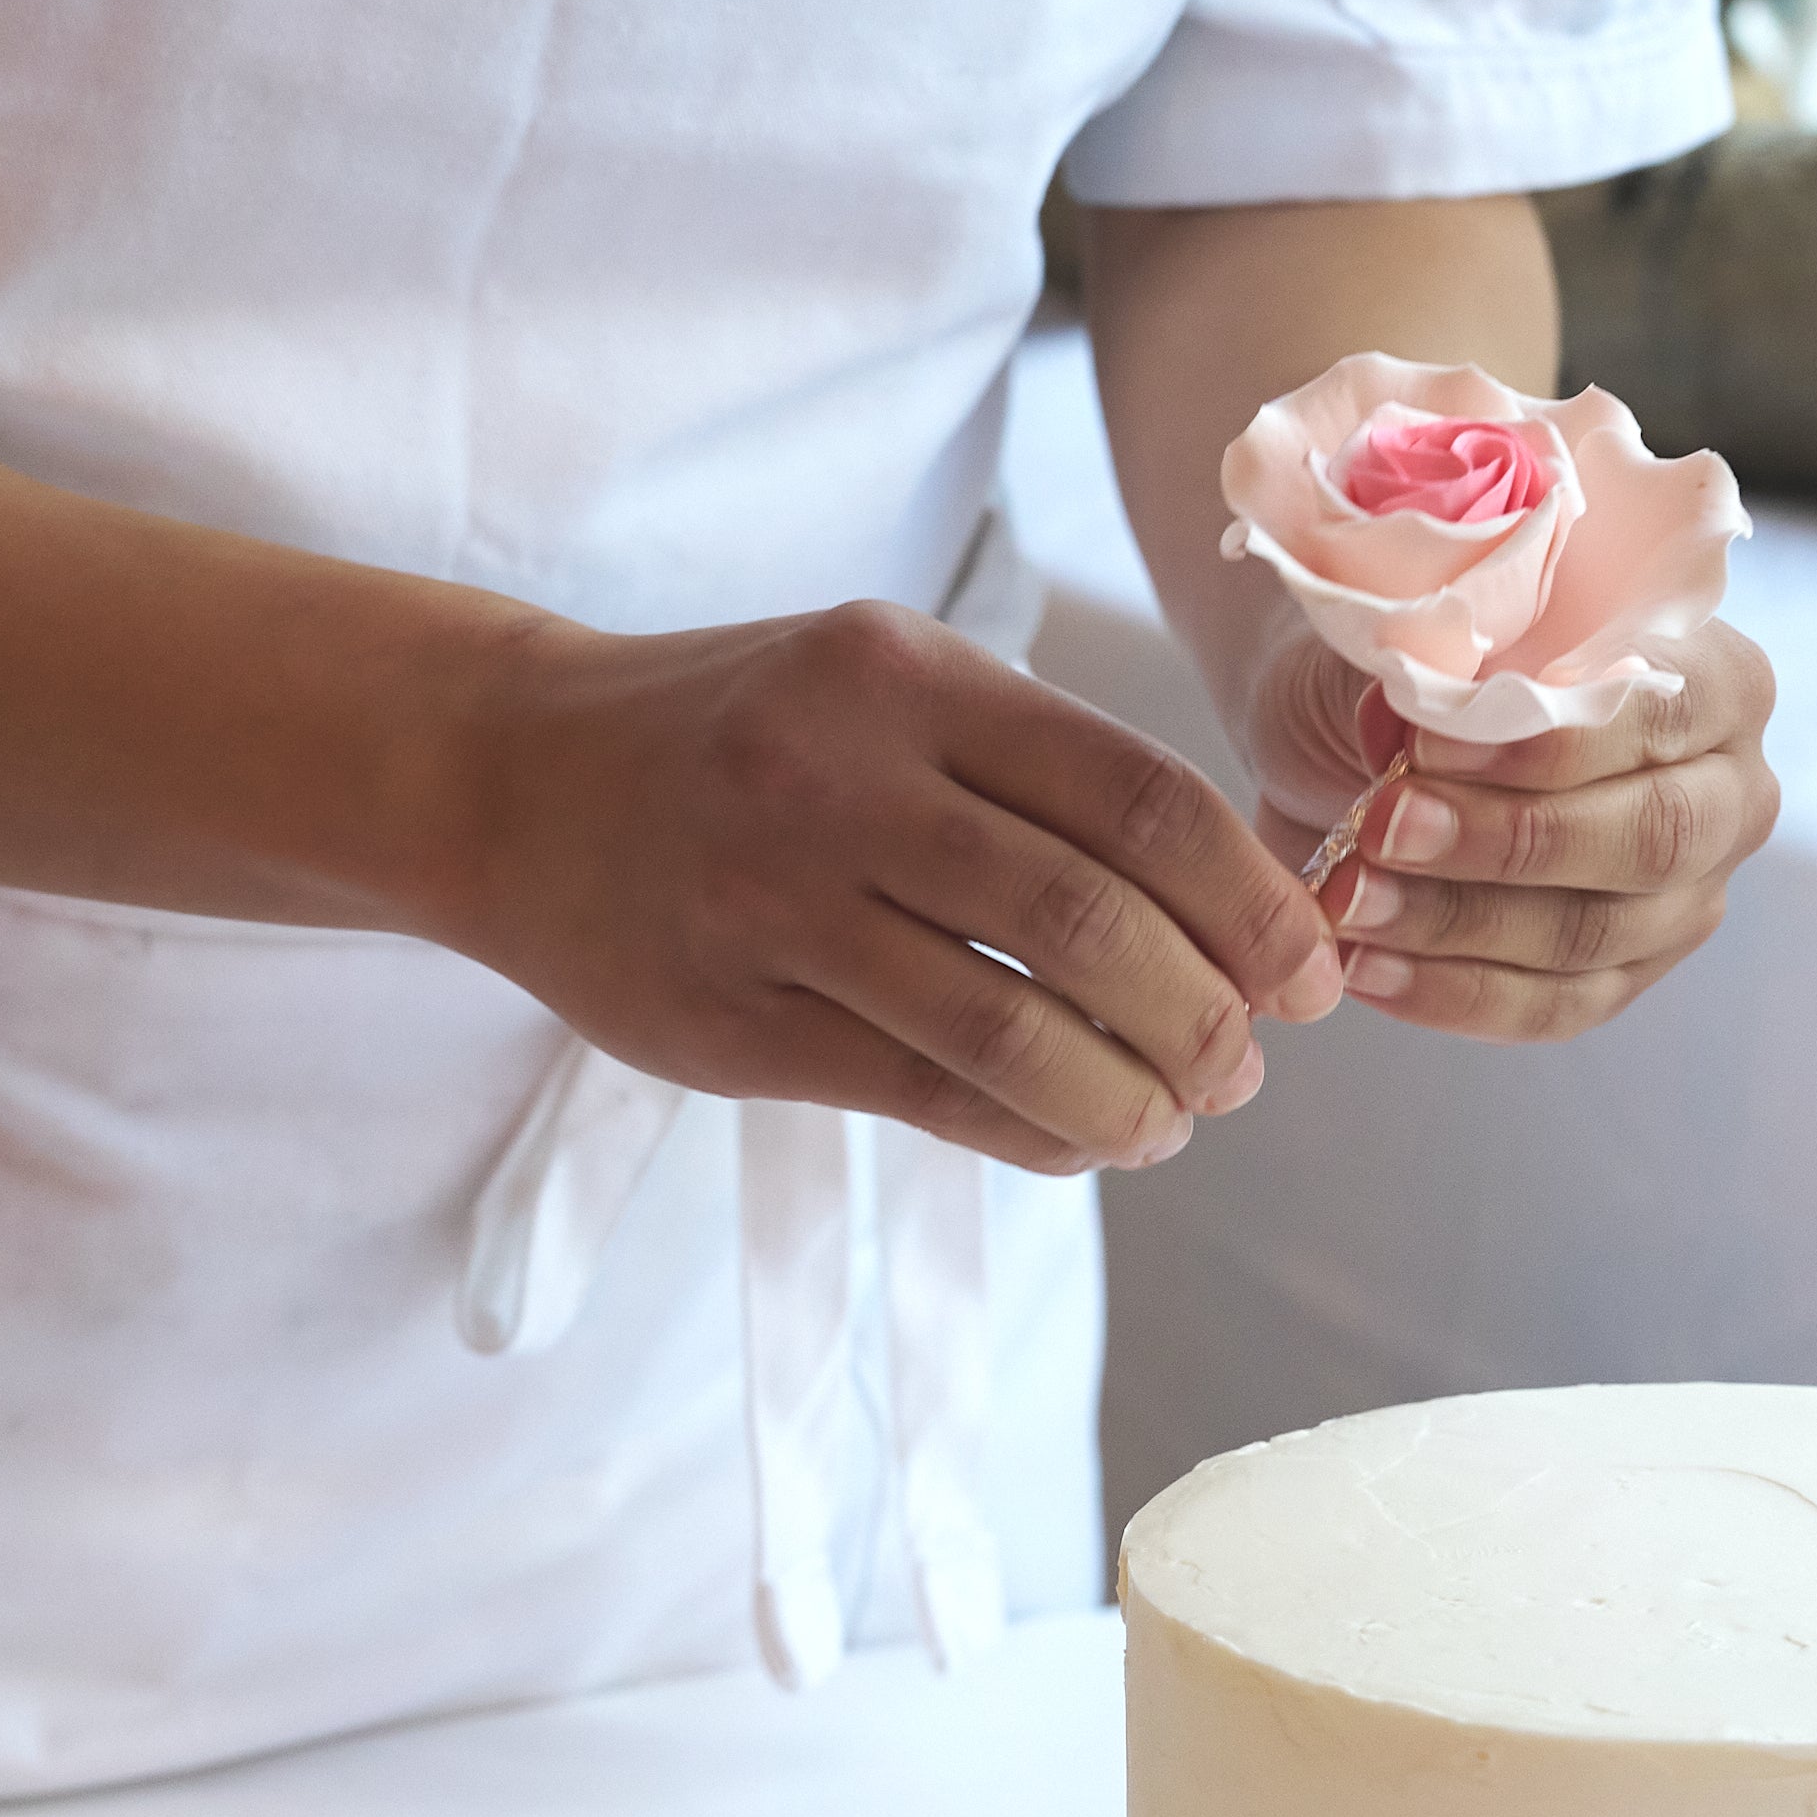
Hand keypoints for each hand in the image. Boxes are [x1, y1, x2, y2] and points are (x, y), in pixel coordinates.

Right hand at [450, 599, 1344, 1174]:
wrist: (509, 778)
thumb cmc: (739, 733)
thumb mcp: (881, 683)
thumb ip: (1030, 769)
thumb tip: (1224, 910)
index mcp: (907, 676)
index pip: (1137, 797)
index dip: (1250, 903)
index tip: (1308, 972)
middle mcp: (842, 780)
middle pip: (1090, 924)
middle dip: (1205, 1017)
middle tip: (1245, 1066)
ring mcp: (775, 905)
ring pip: (1008, 1032)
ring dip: (1126, 1098)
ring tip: (1170, 1119)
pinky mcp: (729, 1020)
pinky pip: (921, 1094)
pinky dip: (1028, 1132)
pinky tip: (1074, 1140)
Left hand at [1233, 617, 1778, 1041]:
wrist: (1366, 750)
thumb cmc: (1419, 673)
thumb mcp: (1416, 636)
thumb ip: (1429, 663)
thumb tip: (1408, 716)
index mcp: (1717, 680)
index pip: (1667, 711)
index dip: (1552, 741)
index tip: (1425, 747)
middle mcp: (1728, 797)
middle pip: (1651, 838)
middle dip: (1507, 840)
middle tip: (1385, 828)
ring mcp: (1683, 903)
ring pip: (1590, 934)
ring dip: (1455, 922)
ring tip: (1349, 899)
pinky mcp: (1620, 980)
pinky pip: (1547, 1007)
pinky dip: (1445, 992)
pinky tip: (1363, 966)